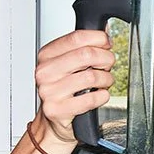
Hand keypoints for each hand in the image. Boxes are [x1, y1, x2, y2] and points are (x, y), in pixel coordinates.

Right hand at [34, 29, 116, 147]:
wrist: (54, 121)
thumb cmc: (64, 90)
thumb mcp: (68, 65)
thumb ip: (83, 48)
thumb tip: (104, 31)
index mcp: (47, 56)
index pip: (76, 37)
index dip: (98, 38)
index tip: (106, 43)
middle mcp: (45, 72)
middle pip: (87, 54)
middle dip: (106, 59)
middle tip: (107, 65)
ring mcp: (50, 91)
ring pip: (92, 77)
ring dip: (106, 79)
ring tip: (104, 82)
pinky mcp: (58, 110)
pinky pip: (91, 98)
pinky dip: (102, 96)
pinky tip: (99, 95)